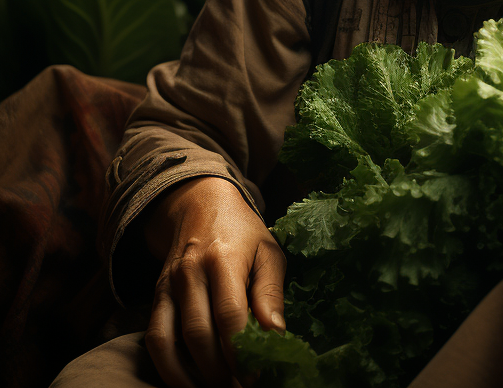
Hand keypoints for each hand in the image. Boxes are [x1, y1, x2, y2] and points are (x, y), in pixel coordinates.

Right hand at [143, 176, 286, 387]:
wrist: (201, 205)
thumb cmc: (244, 233)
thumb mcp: (268, 252)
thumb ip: (270, 293)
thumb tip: (275, 334)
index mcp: (223, 258)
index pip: (230, 315)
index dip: (243, 352)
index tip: (257, 375)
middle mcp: (190, 272)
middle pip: (199, 334)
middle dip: (220, 371)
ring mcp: (168, 285)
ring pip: (171, 341)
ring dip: (193, 375)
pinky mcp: (156, 296)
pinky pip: (154, 339)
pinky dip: (168, 367)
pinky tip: (189, 382)